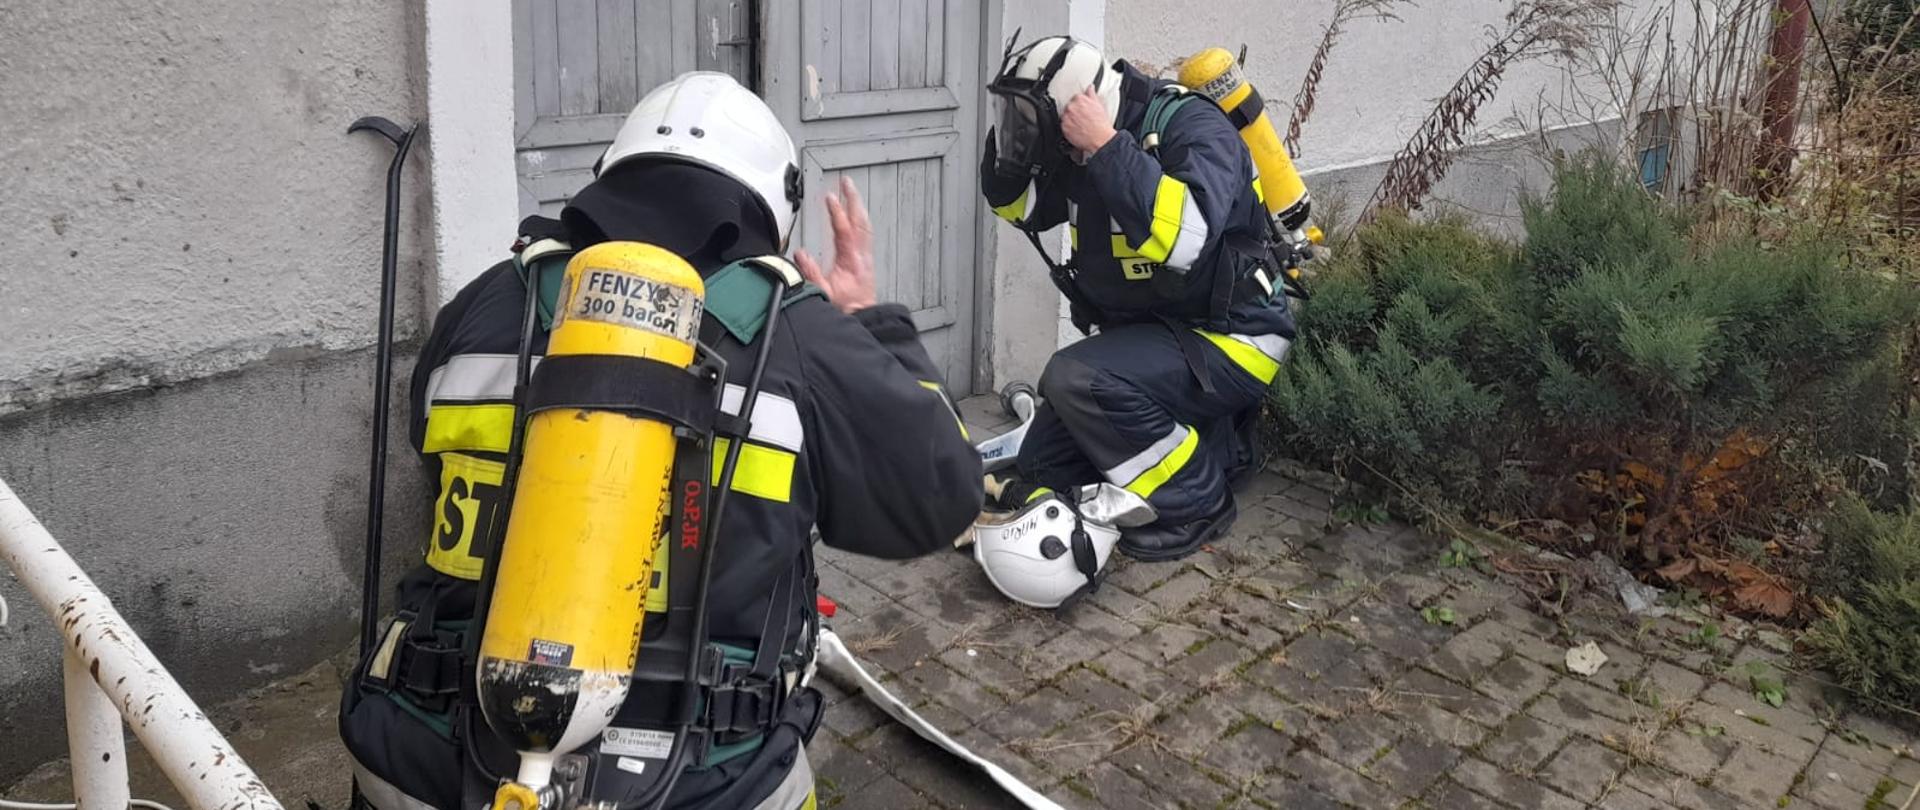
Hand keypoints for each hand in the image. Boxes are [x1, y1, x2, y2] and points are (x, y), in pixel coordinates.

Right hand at [795, 176, 877, 314]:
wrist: (862, 316)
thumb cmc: (845, 308)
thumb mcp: (823, 294)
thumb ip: (811, 274)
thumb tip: (801, 254)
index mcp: (851, 261)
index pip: (844, 230)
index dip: (837, 212)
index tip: (830, 197)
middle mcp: (861, 256)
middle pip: (860, 221)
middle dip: (853, 199)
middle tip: (846, 182)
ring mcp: (865, 256)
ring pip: (865, 225)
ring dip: (857, 206)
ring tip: (850, 190)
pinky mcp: (866, 259)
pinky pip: (866, 232)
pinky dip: (860, 218)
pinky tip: (856, 213)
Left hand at [1060, 87, 1117, 159]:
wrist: (1100, 138)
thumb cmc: (1101, 123)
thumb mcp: (1099, 105)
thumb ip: (1092, 94)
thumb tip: (1090, 87)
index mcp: (1079, 99)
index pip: (1075, 98)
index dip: (1080, 105)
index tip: (1083, 110)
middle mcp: (1071, 107)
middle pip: (1069, 107)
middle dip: (1074, 112)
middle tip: (1082, 118)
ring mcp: (1066, 117)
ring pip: (1065, 116)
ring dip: (1070, 119)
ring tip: (1079, 125)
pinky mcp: (1064, 127)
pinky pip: (1063, 126)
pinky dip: (1068, 128)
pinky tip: (1076, 130)